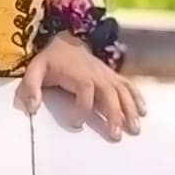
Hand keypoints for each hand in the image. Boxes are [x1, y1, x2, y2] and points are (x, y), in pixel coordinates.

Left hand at [16, 33, 145, 141]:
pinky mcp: (112, 76)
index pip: (84, 92)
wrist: (67, 39)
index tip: (75, 123)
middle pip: (109, 94)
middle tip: (116, 135)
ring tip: (135, 129)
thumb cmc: (52, 60)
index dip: (81, 109)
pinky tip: (143, 111)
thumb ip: (31, 87)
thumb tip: (32, 107)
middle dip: (114, 114)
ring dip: (130, 110)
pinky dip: (137, 97)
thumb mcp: (35, 69)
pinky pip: (128, 86)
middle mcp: (97, 75)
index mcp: (78, 74)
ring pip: (122, 92)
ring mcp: (107, 75)